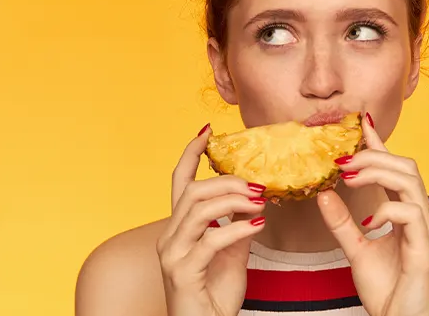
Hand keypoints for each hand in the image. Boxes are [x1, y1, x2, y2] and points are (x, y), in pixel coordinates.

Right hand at [156, 123, 267, 315]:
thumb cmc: (214, 296)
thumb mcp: (231, 255)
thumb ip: (237, 227)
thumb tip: (255, 202)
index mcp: (178, 229)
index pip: (179, 182)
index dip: (190, 154)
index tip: (206, 131)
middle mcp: (169, 237)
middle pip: (192, 192)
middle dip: (226, 181)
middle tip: (257, 184)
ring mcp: (172, 254)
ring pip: (198, 210)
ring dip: (233, 201)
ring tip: (260, 201)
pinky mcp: (182, 271)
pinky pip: (211, 240)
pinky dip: (237, 229)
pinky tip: (257, 225)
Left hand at [317, 113, 428, 315]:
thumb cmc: (387, 290)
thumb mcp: (356, 250)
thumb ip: (342, 223)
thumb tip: (323, 194)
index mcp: (407, 214)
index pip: (394, 168)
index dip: (379, 144)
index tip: (359, 124)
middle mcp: (422, 216)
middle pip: (406, 165)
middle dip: (373, 155)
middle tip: (341, 161)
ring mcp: (427, 231)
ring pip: (410, 180)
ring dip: (376, 171)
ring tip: (348, 178)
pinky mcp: (425, 249)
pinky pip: (411, 214)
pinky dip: (385, 209)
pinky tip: (367, 222)